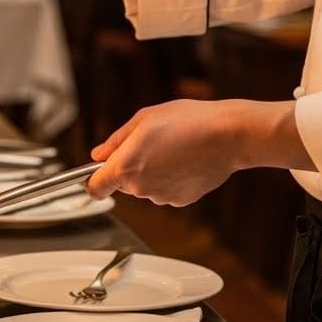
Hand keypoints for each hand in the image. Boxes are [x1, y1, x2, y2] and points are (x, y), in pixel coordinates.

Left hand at [86, 99, 312, 205]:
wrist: (229, 135)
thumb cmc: (187, 121)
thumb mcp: (143, 120)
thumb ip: (115, 141)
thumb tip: (98, 154)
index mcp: (125, 166)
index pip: (94, 187)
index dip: (92, 181)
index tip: (95, 175)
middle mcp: (140, 188)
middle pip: (123, 184)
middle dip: (130, 167)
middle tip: (151, 144)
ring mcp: (161, 197)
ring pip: (145, 187)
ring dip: (152, 173)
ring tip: (174, 149)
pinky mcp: (181, 201)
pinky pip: (166, 191)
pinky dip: (171, 180)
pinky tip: (186, 161)